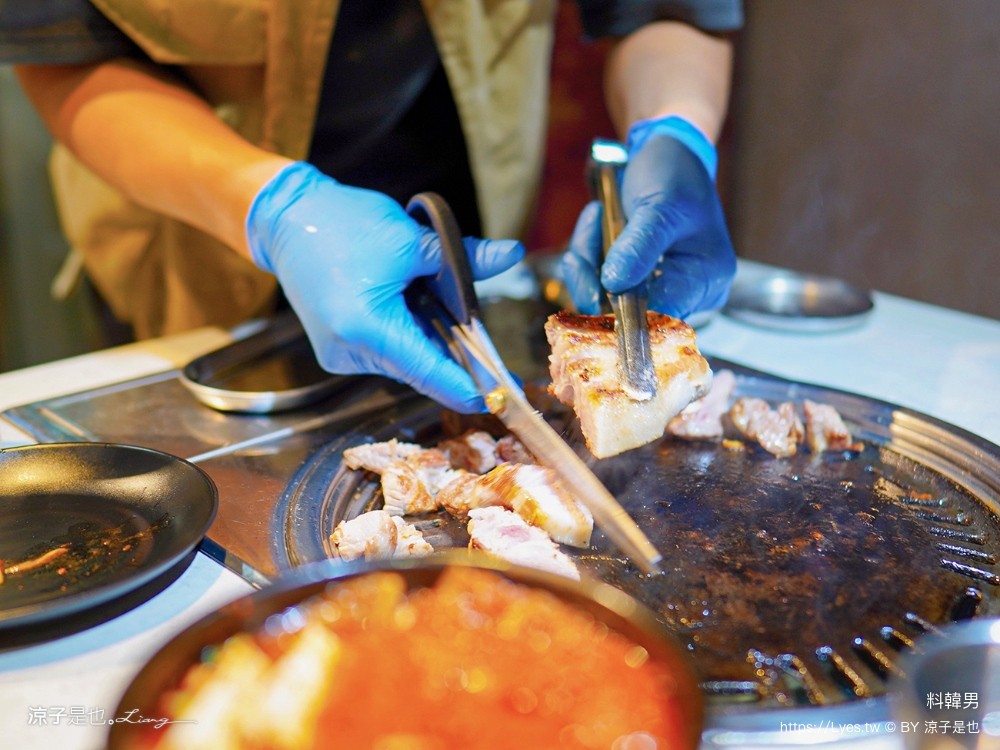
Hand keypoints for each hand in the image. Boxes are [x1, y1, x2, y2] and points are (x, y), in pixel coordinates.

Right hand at [246, 162, 523, 411]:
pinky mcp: (337, 349)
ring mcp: (339, 354)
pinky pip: (385, 352)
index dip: (467, 385)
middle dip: (454, 358)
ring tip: (437, 306)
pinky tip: (412, 308)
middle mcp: (348, 351)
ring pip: (404, 360)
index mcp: (365, 327)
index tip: (499, 397)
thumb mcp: (411, 238)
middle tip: (489, 351)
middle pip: (419, 368)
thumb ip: (464, 257)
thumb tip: (512, 254)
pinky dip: (407, 336)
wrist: (287, 219)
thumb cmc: (344, 224)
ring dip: (429, 342)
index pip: (429, 371)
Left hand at [561, 116, 735, 318]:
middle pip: (627, 311)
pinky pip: (595, 282)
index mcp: (706, 279)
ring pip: (603, 297)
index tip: (597, 282)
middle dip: (597, 273)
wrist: (663, 154)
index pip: (662, 316)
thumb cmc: (674, 175)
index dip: (624, 310)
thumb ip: (639, 246)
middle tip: (594, 226)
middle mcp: (684, 293)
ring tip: (598, 214)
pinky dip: (587, 253)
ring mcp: (655, 288)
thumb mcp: (661, 206)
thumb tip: (614, 284)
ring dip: (588, 256)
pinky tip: (597, 220)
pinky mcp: (630, 281)